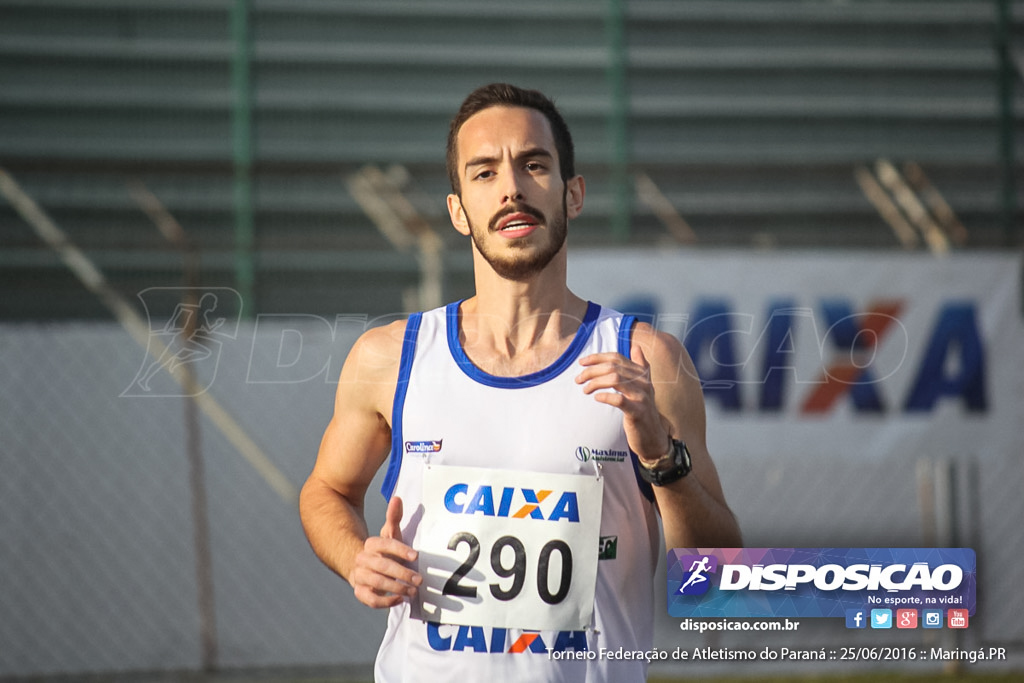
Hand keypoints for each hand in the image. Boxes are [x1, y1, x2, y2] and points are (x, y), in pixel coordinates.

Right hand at [350, 495, 421, 607]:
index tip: (416, 555)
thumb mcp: (389, 534)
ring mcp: (360, 576)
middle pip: (382, 566)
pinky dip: (385, 602)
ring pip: (377, 583)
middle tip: (419, 579)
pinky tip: (399, 599)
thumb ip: (394, 518)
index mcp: (371, 544)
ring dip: (397, 588)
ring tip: (413, 591)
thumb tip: (397, 499)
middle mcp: (362, 560)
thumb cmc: (381, 551)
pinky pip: (370, 599)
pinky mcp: (360, 592)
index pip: (384, 544)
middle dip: (402, 573)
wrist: (360, 567)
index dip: (400, 550)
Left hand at [576, 342, 672, 463]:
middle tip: (579, 379)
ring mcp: (642, 397)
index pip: (617, 358)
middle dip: (592, 371)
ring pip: (615, 380)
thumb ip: (640, 366)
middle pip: (613, 367)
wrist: (653, 437)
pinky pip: (619, 400)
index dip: (598, 357)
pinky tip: (596, 398)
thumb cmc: (642, 410)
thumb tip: (636, 347)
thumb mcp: (642, 387)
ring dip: (595, 383)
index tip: (581, 362)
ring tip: (585, 390)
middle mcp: (644, 382)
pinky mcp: (638, 412)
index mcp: (642, 374)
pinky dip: (605, 397)